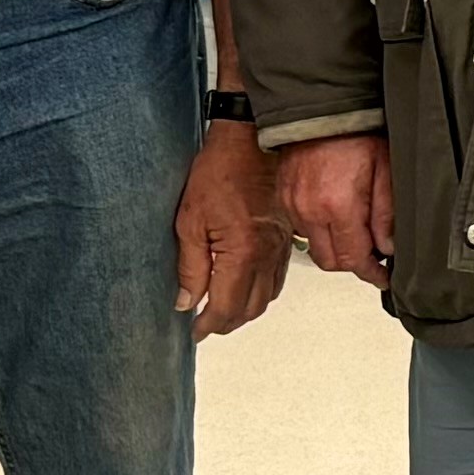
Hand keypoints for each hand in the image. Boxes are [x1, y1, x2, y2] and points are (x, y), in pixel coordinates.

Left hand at [174, 120, 291, 336]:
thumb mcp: (190, 221)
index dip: (207, 325)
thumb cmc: (219, 173)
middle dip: (226, 323)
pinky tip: (245, 289)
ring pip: (267, 298)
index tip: (193, 330)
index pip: (225, 307)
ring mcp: (280, 249)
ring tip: (221, 310)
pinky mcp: (286, 239)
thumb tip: (186, 302)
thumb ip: (190, 267)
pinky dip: (261, 293)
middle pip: (250, 309)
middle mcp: (267, 256)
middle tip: (203, 324)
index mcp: (243, 253)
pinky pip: (278, 279)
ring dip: (244, 311)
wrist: (250, 144)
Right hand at [280, 132, 393, 284]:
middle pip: (331, 261)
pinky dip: (319, 229)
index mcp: (338, 206)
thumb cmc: (353, 132)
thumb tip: (388, 247)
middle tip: (372, 252)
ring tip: (355, 227)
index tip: (382, 277)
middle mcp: (310, 211)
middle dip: (353, 262)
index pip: (353, 259)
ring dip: (335, 245)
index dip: (371, 272)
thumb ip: (386, 214)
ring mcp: (292, 206)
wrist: (319, 109)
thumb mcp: (385, 170)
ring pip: (315, 247)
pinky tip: (335, 213)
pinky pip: (302, 228)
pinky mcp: (283, 198)